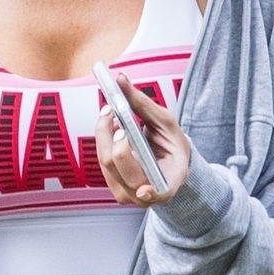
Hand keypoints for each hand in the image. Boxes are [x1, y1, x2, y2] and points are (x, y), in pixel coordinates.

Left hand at [95, 70, 191, 205]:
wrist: (169, 162)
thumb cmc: (171, 144)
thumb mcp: (166, 123)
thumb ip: (143, 103)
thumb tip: (121, 79)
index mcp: (168, 184)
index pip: (157, 193)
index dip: (150, 192)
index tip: (144, 189)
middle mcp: (144, 195)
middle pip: (117, 164)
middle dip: (110, 133)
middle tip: (112, 109)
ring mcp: (126, 194)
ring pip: (105, 160)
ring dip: (104, 132)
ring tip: (112, 113)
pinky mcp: (113, 186)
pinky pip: (102, 160)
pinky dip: (104, 139)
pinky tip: (113, 127)